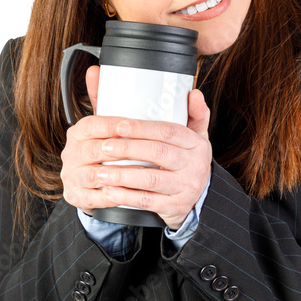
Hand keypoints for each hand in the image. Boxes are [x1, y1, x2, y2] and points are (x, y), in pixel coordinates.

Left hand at [60, 65, 211, 230]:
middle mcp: (195, 165)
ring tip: (100, 171)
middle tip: (104, 146)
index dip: (142, 128)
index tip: (119, 125)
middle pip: (158, 153)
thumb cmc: (187, 162)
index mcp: (196, 144)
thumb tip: (192, 92)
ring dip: (122, 174)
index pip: (168, 130)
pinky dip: (126, 196)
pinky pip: (147, 201)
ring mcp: (186, 188)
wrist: (200, 199)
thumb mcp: (193, 138)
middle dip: (128, 148)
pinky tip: (109, 191)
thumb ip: (191, 114)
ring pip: (150, 179)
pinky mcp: (174, 207)